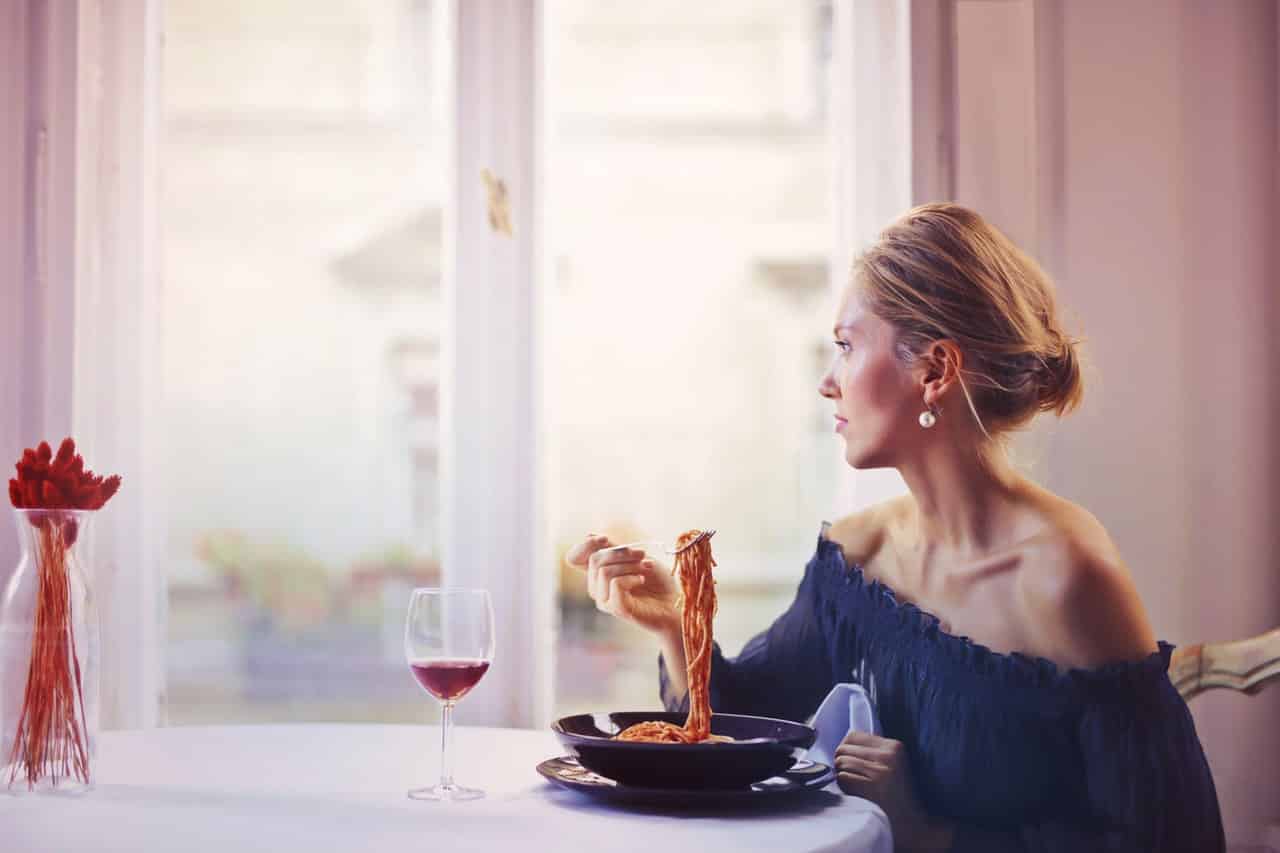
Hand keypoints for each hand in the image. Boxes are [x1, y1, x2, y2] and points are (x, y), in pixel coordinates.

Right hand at [564, 535, 680, 636]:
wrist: (676, 603)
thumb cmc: (657, 581)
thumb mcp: (634, 558)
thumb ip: (612, 549)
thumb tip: (589, 535)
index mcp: (597, 574)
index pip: (573, 558)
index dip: (585, 546)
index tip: (604, 539)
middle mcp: (597, 588)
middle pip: (594, 559)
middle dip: (621, 552)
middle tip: (642, 554)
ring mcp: (605, 600)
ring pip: (604, 571)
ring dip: (630, 565)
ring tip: (647, 568)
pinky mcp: (617, 609)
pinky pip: (615, 584)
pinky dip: (632, 577)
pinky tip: (642, 580)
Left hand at [835, 731, 954, 852]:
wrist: (912, 825)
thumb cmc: (897, 796)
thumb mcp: (892, 764)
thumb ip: (872, 751)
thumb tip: (844, 744)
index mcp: (894, 746)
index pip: (853, 735)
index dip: (847, 750)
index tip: (853, 763)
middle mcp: (888, 756)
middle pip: (843, 749)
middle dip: (842, 763)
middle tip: (853, 777)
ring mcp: (879, 771)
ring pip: (840, 762)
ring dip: (842, 775)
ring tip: (857, 786)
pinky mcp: (870, 787)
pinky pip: (842, 778)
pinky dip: (844, 787)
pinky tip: (857, 795)